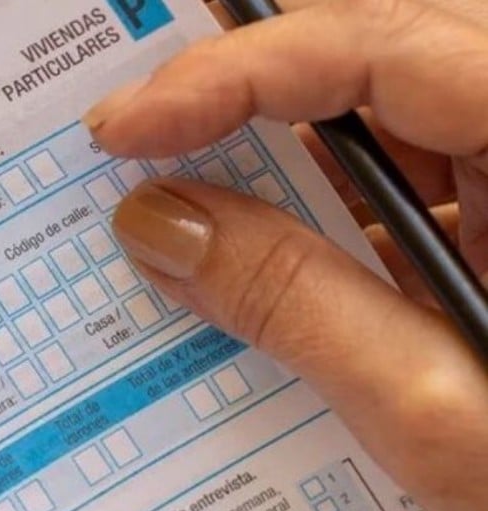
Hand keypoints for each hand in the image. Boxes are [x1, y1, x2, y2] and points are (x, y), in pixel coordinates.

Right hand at [84, 0, 487, 510]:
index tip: (127, 126)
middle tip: (135, 135)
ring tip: (173, 202)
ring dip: (275, 152)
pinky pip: (400, 176)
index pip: (380, 50)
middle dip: (244, 85)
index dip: (236, 73)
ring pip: (382, 112)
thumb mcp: (434, 409)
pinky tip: (252, 261)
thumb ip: (297, 300)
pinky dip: (316, 207)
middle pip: (373, 56)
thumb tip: (156, 223)